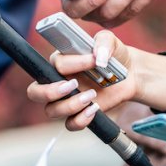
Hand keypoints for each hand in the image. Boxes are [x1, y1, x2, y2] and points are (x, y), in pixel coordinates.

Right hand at [26, 30, 165, 130]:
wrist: (129, 74)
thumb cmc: (113, 55)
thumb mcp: (110, 41)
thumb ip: (103, 42)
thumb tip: (99, 57)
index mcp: (60, 61)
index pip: (55, 64)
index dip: (73, 64)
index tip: (94, 61)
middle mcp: (57, 81)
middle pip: (35, 92)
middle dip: (49, 92)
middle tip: (72, 85)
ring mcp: (65, 100)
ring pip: (51, 111)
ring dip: (71, 105)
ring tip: (92, 96)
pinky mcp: (78, 113)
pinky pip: (70, 124)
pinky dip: (81, 120)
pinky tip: (95, 109)